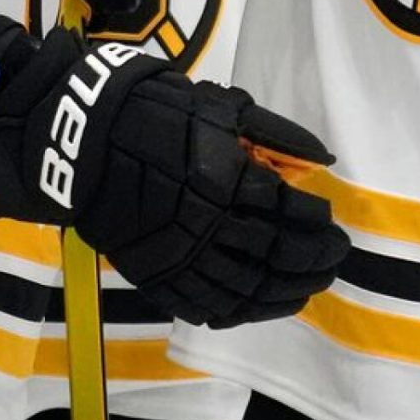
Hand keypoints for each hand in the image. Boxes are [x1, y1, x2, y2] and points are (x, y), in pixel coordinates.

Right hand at [0, 31, 347, 327]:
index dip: (317, 222)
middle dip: (313, 260)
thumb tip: (322, 158)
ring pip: (246, 288)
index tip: (332, 222)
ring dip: (285, 292)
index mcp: (223, 178)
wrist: (84, 142)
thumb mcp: (220, 108)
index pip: (288, 211)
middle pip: (275, 255)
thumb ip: (273, 133)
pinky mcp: (155, 275)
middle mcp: (204, 224)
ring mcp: (178, 256)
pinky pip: (207, 305)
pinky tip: (262, 304)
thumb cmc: (157, 114)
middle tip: (334, 258)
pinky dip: (241, 311)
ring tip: (309, 287)